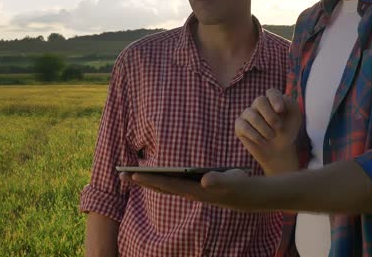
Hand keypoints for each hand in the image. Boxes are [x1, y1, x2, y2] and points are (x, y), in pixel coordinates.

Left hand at [120, 169, 272, 210]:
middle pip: (161, 187)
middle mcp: (190, 193)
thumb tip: (204, 179)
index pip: (167, 184)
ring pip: (165, 187)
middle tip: (121, 174)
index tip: (133, 174)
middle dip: (142, 181)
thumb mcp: (232, 180)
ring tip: (132, 175)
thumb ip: (218, 180)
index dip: (150, 179)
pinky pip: (172, 186)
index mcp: (195, 191)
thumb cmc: (240, 186)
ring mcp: (191, 192)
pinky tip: (154, 177)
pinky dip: (160, 181)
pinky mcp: (194, 190)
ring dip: (148, 181)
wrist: (250, 197)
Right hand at [234, 88, 301, 174]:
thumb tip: (279, 101)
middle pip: (259, 101)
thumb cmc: (287, 131)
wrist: (279, 150)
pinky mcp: (239, 126)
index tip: (280, 110)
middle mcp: (259, 104)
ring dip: (265, 129)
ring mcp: (248, 114)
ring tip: (272, 136)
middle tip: (279, 127)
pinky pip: (243, 127)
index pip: (271, 92)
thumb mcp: (295, 117)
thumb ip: (291, 104)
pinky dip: (255, 136)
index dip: (275, 99)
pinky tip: (262, 141)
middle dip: (271, 116)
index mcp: (272, 99)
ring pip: (252, 115)